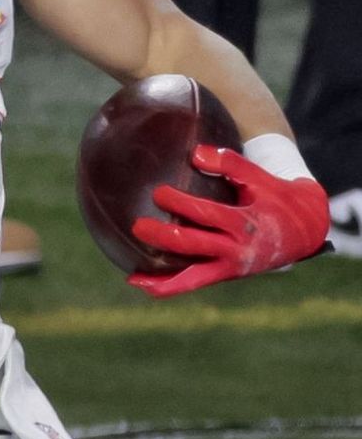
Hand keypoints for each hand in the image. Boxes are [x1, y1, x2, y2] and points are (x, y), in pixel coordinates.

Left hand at [129, 144, 330, 296]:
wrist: (305, 230)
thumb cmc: (276, 196)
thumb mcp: (260, 177)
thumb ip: (230, 164)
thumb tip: (195, 152)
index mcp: (245, 223)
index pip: (208, 214)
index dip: (182, 204)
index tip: (158, 192)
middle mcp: (237, 249)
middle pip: (194, 245)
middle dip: (164, 237)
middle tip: (138, 226)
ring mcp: (231, 267)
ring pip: (192, 278)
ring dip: (162, 279)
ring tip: (133, 278)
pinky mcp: (225, 275)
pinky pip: (194, 282)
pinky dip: (169, 285)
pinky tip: (141, 282)